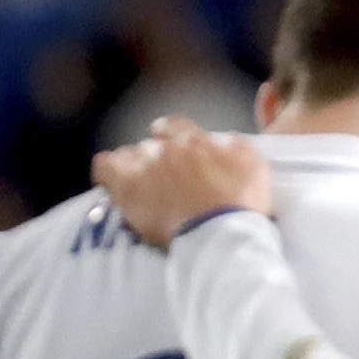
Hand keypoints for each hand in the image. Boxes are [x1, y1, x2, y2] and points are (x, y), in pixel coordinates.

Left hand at [92, 118, 271, 246]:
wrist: (222, 233)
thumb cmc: (242, 202)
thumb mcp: (254, 166)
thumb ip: (236, 146)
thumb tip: (225, 139)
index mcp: (195, 141)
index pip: (175, 125)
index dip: (171, 133)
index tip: (173, 142)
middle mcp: (166, 149)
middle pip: (152, 144)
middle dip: (157, 156)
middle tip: (166, 176)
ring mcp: (144, 167)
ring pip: (128, 154)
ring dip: (134, 164)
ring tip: (141, 182)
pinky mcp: (127, 190)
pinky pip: (104, 167)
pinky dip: (107, 169)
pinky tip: (112, 179)